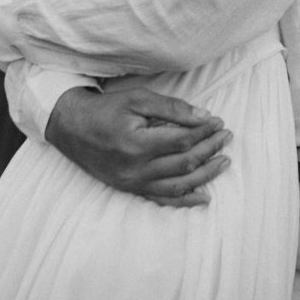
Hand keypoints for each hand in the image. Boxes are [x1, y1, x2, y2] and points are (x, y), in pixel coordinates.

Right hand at [45, 87, 231, 207]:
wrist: (72, 128)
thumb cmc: (106, 110)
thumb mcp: (137, 99)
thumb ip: (171, 108)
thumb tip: (205, 117)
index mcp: (137, 144)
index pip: (183, 140)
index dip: (205, 132)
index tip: (219, 122)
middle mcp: (136, 169)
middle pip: (185, 163)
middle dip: (210, 149)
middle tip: (227, 137)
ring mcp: (133, 183)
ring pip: (179, 184)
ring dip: (205, 174)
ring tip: (224, 162)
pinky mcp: (131, 189)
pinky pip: (162, 199)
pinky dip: (185, 200)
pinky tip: (205, 196)